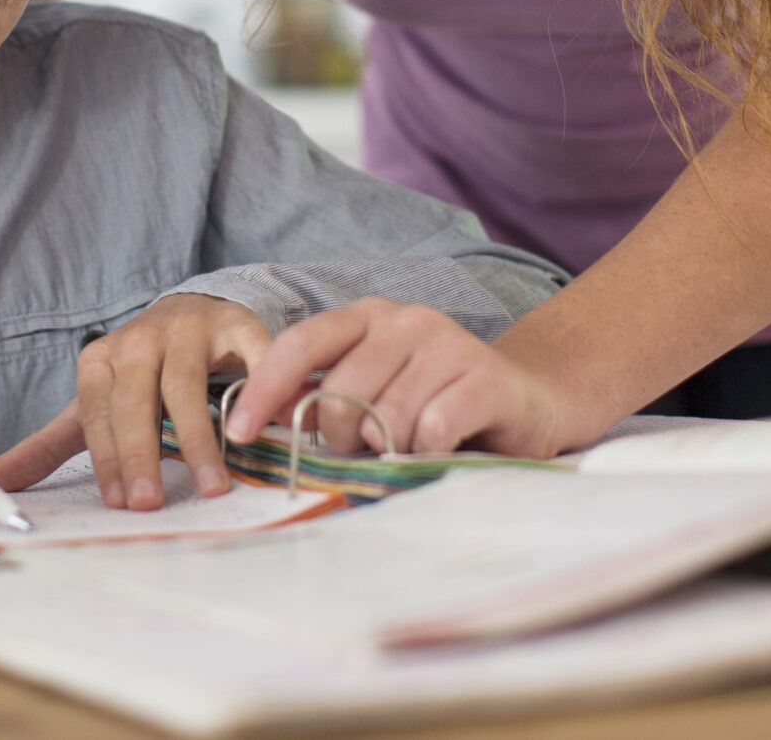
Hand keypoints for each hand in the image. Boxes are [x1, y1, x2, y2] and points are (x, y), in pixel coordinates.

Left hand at [0, 294, 270, 509]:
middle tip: (149, 503)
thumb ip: (48, 444)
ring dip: (199, 438)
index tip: (120, 504)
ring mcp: (189, 329)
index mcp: (99, 360)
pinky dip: (257, 390)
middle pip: (136, 399)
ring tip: (212, 485)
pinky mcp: (235, 325)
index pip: (98, 415)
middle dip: (141, 454)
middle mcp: (141, 339)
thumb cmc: (139, 373)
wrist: (192, 314)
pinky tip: (261, 426)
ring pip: (187, 385)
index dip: (108, 460)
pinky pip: (246, 359)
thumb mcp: (93, 404)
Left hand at [226, 299, 569, 459]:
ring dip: (393, 448)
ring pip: (386, 418)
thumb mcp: (377, 392)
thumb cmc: (439, 402)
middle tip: (372, 447)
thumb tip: (265, 420)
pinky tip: (445, 446)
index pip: (301, 344)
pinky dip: (428, 452)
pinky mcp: (484, 378)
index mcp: (369, 317)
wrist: (530, 400)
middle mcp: (406, 320)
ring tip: (415, 443)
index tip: (240, 433)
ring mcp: (448, 344)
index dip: (265, 388)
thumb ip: (327, 397)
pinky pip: (431, 431)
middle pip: (341, 393)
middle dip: (344, 438)